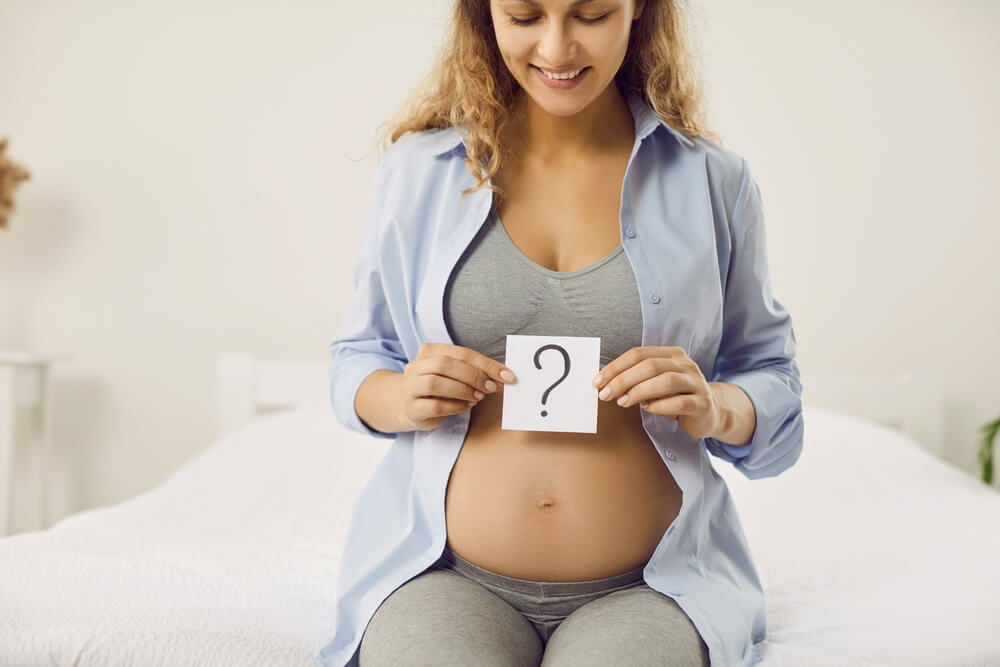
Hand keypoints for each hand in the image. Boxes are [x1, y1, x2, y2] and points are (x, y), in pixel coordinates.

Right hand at [398, 343, 515, 431]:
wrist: (409, 404)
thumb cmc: (439, 387)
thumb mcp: (454, 373)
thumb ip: (473, 371)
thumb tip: (503, 376)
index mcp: (429, 351)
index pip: (461, 353)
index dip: (486, 364)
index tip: (506, 375)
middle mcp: (416, 366)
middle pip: (445, 364)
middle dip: (473, 376)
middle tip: (492, 387)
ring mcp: (411, 387)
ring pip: (435, 383)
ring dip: (463, 390)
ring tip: (479, 397)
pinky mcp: (412, 408)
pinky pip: (434, 406)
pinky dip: (455, 406)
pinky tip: (467, 406)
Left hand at [592, 346, 723, 439]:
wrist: (711, 412)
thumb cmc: (677, 396)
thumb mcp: (657, 382)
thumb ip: (637, 379)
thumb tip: (606, 383)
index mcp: (672, 354)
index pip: (639, 354)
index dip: (616, 367)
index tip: (598, 381)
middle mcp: (685, 365)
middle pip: (650, 366)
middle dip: (623, 380)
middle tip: (605, 394)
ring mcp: (696, 383)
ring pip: (665, 381)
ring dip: (639, 392)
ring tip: (623, 402)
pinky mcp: (702, 404)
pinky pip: (679, 403)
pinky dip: (660, 406)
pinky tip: (647, 408)